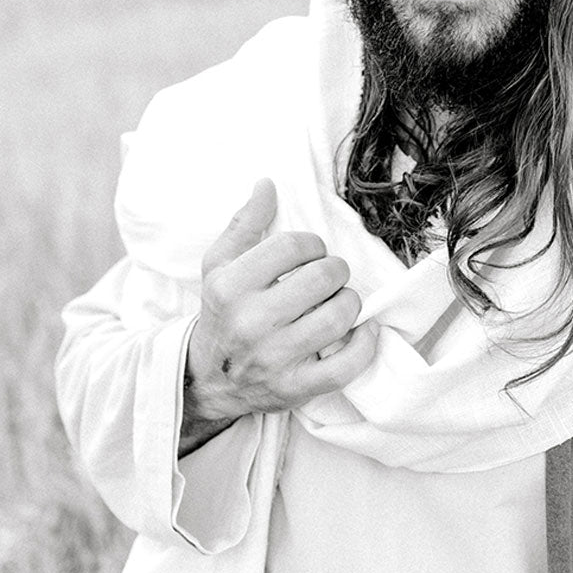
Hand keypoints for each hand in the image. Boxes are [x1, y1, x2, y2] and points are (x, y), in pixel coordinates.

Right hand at [185, 179, 376, 426]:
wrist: (208, 379)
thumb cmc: (222, 312)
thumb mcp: (219, 265)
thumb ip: (244, 223)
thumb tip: (267, 184)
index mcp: (231, 286)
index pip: (293, 246)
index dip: (311, 244)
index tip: (309, 254)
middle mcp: (251, 322)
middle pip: (322, 277)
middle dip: (334, 270)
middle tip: (328, 277)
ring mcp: (274, 359)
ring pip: (338, 317)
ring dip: (348, 303)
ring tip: (337, 302)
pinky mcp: (296, 388)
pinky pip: (346, 366)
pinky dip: (364, 345)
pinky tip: (360, 331)